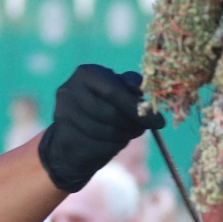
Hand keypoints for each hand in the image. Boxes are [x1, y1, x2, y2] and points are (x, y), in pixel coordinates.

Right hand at [37, 65, 164, 192]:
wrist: (73, 138)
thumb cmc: (102, 109)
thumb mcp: (116, 92)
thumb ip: (129, 86)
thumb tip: (139, 87)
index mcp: (86, 73)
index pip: (113, 91)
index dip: (137, 108)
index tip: (159, 121)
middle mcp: (70, 90)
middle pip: (111, 113)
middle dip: (133, 124)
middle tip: (143, 129)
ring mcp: (63, 114)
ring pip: (106, 132)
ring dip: (124, 136)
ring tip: (128, 133)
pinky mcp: (63, 138)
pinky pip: (98, 147)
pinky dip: (112, 147)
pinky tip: (113, 143)